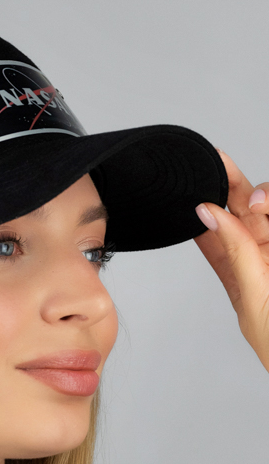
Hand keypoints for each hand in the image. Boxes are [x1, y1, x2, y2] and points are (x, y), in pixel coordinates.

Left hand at [194, 150, 268, 372]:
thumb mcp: (255, 298)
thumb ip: (236, 253)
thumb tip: (208, 213)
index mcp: (241, 273)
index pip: (217, 231)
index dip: (209, 201)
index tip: (202, 175)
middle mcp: (264, 258)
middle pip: (249, 212)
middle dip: (238, 187)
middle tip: (225, 165)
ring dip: (266, 199)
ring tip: (262, 205)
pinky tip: (268, 208)